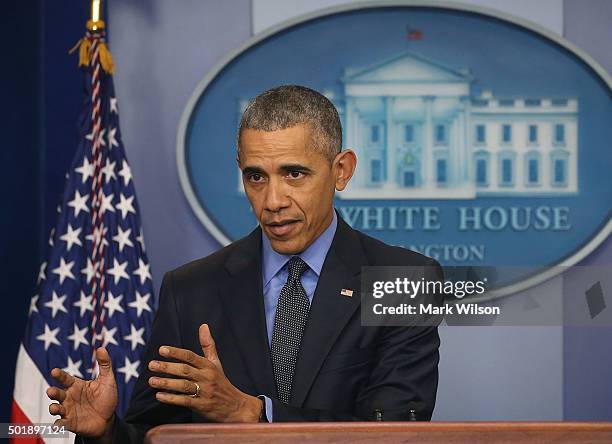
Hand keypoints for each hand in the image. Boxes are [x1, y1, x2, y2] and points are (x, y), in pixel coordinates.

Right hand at [47, 347, 117, 438]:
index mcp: (76, 385)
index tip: (54, 371)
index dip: (59, 375)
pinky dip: (58, 424)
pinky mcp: (70, 423)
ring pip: (56, 408)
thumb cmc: (106, 398)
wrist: (108, 419)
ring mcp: (68, 410)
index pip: (65, 378)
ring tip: (54, 407)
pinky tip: (58, 424)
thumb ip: (105, 364)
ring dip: (53, 408)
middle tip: (51, 391)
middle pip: (57, 393)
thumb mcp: (107, 380)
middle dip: (53, 392)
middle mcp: (69, 397)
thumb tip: (101, 348)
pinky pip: (61, 423)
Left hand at [148, 323, 262, 421]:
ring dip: (166, 383)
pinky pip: (185, 401)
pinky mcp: (202, 405)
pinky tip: (159, 395)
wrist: (236, 406)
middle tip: (152, 364)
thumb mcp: (216, 363)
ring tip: (152, 380)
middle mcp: (207, 377)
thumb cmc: (222, 382)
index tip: (161, 349)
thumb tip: (203, 325)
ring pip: (183, 385)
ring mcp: (205, 392)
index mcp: (208, 366)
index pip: (190, 356)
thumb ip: (208, 345)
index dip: (176, 353)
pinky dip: (172, 398)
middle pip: (185, 370)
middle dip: (167, 367)